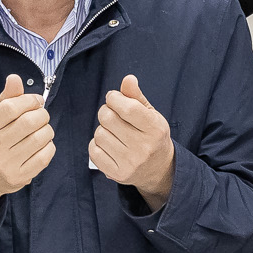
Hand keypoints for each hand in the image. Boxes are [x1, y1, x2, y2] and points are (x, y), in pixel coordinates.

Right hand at [0, 75, 53, 227]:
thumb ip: (4, 99)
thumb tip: (15, 78)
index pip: (11, 107)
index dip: (30, 100)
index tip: (36, 101)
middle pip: (29, 122)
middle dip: (41, 114)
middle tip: (41, 115)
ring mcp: (5, 164)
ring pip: (39, 138)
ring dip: (47, 129)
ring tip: (42, 129)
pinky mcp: (19, 177)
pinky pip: (44, 157)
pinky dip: (49, 146)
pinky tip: (43, 144)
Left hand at [90, 74, 175, 209]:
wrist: (159, 169)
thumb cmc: (152, 136)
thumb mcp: (151, 114)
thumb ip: (137, 97)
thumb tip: (128, 79)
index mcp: (155, 129)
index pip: (127, 108)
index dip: (114, 98)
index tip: (113, 98)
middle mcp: (144, 147)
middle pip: (108, 119)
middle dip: (106, 111)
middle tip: (112, 115)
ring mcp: (130, 162)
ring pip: (99, 134)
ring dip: (102, 129)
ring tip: (113, 132)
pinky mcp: (117, 174)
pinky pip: (93, 151)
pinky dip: (96, 144)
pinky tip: (108, 145)